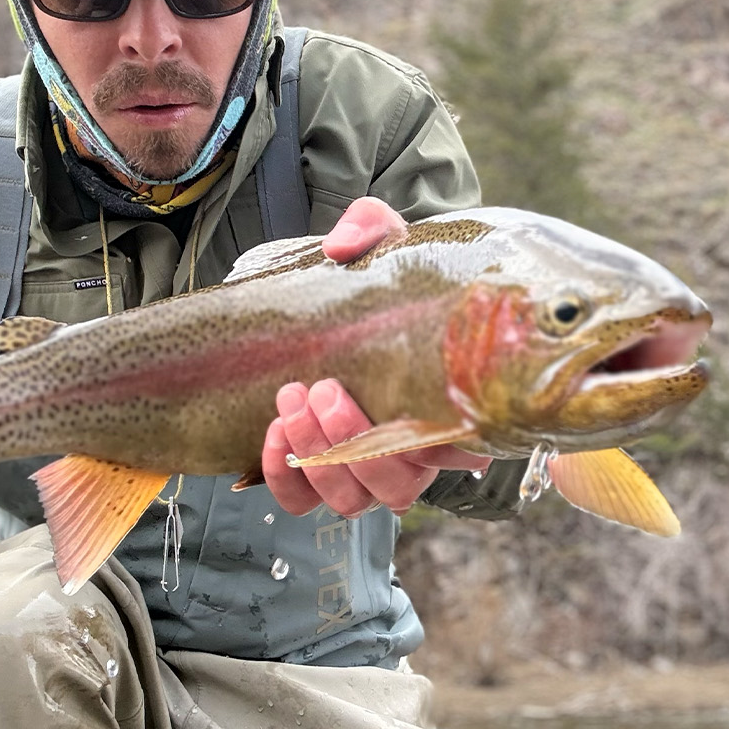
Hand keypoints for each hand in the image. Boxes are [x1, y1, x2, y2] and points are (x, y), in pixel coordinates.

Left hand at [262, 197, 488, 517]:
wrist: (338, 292)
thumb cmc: (378, 276)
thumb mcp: (383, 241)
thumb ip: (371, 229)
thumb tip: (341, 247)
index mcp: (445, 408)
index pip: (455, 451)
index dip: (431, 445)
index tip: (402, 403)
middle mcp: (411, 454)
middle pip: (396, 486)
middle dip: (354, 443)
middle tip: (325, 388)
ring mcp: (362, 471)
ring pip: (351, 498)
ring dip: (319, 456)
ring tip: (292, 398)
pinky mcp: (312, 474)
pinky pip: (299, 499)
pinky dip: (283, 474)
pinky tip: (272, 432)